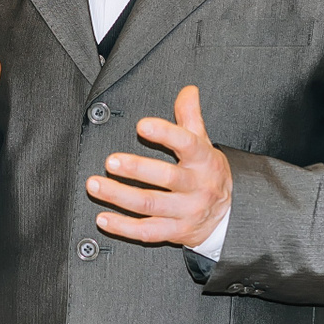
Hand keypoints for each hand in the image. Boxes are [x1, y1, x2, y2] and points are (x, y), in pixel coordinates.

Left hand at [86, 85, 231, 246]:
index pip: (188, 144)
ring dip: (119, 196)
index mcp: (205, 161)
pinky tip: (103, 218)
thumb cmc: (209, 175)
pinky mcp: (176, 232)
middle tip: (110, 161)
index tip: (142, 125)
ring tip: (95, 184)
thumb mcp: (204, 144)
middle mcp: (197, 187)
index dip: (166, 134)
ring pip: (150, 205)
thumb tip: (188, 90)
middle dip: (136, 169)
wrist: (229, 216)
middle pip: (166, 178)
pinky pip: (147, 232)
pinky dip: (123, 227)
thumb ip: (190, 117)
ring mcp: (187, 212)